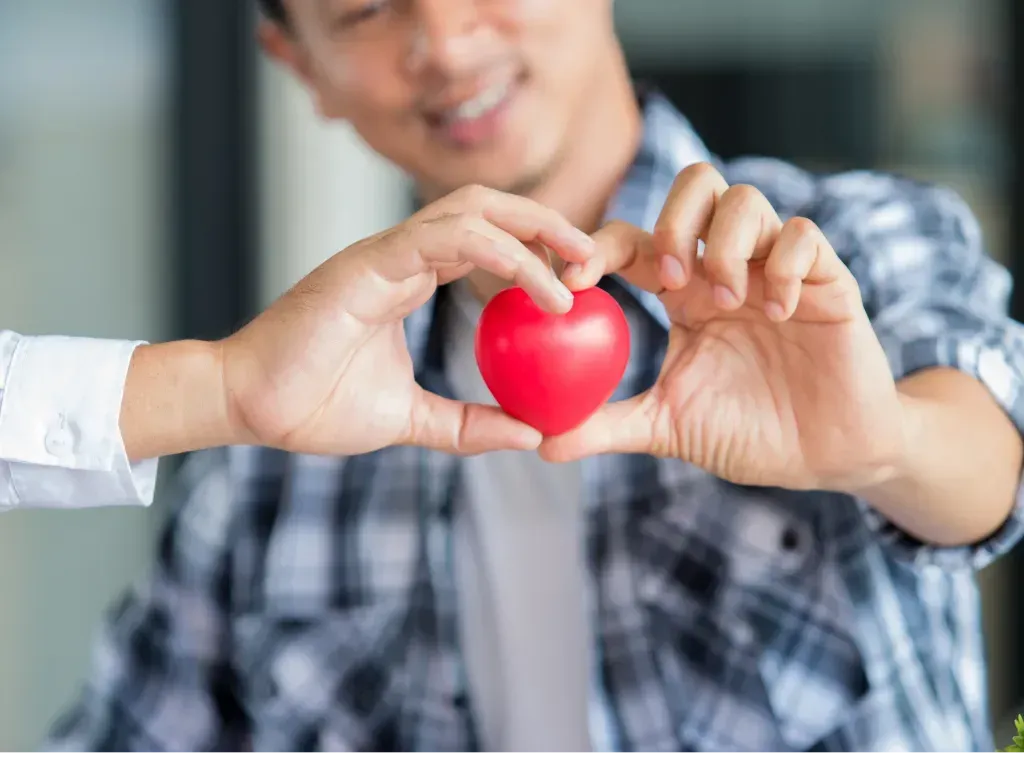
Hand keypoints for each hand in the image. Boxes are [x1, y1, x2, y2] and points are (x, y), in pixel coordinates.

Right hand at [219, 185, 595, 456]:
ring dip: (535, 229)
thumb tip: (530, 432)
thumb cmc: (316, 406)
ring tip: (578, 266)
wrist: (250, 407)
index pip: (486, 240)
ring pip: (473, 209)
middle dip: (547, 223)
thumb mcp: (413, 419)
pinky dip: (501, 253)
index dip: (536, 249)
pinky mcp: (368, 263)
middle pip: (489, 208)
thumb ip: (469, 423)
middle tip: (595, 257)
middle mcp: (401, 254)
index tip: (579, 282)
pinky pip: (446, 237)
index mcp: (410, 277)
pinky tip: (539, 286)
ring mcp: (384, 253)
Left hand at [542, 162, 905, 492]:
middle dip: (673, 222)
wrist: (825, 454)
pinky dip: (785, 265)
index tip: (572, 282)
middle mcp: (727, 268)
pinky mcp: (828, 280)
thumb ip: (606, 425)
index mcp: (683, 293)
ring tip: (729, 303)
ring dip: (727, 247)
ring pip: (746, 200)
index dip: (596, 247)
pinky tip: (779, 313)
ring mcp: (777, 268)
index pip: (634, 240)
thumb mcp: (666, 427)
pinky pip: (805, 236)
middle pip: (695, 185)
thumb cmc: (746, 431)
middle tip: (670, 280)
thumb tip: (541, 443)